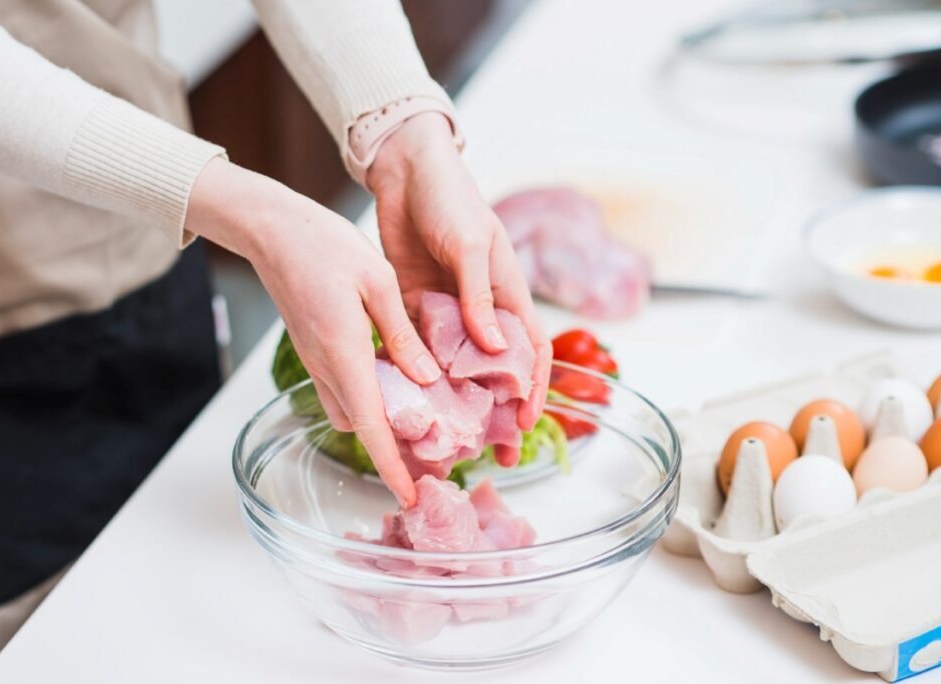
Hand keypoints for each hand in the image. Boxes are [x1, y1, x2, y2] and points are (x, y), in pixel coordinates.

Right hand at [185, 158, 440, 506]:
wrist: (271, 228)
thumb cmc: (324, 245)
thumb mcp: (378, 282)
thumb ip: (402, 334)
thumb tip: (426, 378)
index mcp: (344, 353)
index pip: (370, 424)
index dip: (390, 465)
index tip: (409, 494)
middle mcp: (325, 366)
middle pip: (359, 426)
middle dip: (390, 447)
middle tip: (431, 448)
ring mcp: (315, 359)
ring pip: (348, 409)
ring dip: (377, 420)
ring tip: (419, 414)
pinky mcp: (312, 348)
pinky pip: (340, 387)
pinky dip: (366, 395)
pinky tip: (394, 376)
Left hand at [367, 113, 551, 463]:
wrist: (406, 172)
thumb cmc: (451, 199)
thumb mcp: (470, 245)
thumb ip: (480, 297)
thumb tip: (494, 348)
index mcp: (507, 292)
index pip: (531, 350)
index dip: (534, 388)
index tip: (526, 422)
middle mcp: (481, 308)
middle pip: (495, 370)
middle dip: (498, 410)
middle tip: (494, 450)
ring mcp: (448, 310)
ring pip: (457, 367)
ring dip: (457, 401)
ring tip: (449, 438)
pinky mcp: (414, 307)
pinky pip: (419, 349)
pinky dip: (417, 375)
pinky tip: (409, 402)